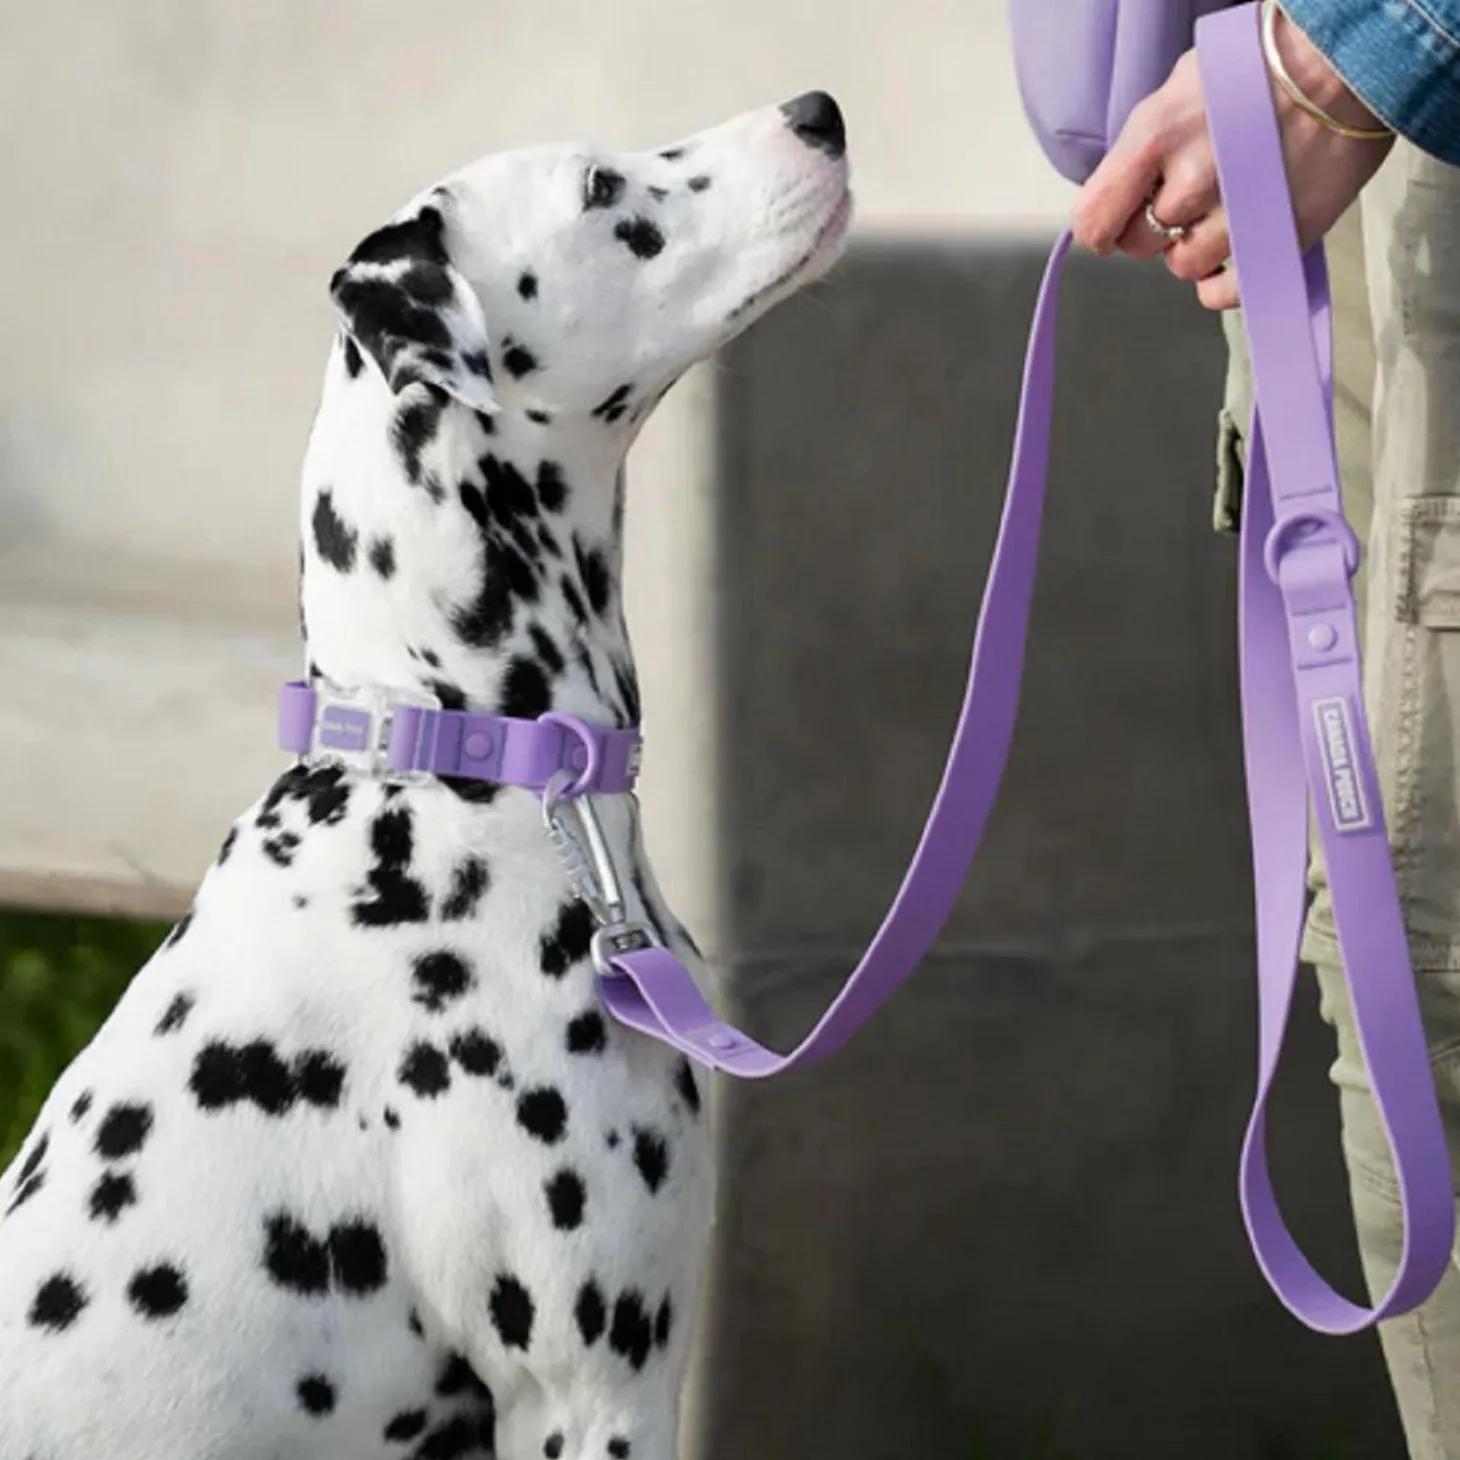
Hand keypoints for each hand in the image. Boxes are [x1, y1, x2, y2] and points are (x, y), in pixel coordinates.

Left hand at [1070, 6, 1393, 309]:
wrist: (1347, 59)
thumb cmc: (1261, 64)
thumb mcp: (1181, 87)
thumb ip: (1146, 145)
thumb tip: (1123, 190)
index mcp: (1155, 138)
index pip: (1095, 219)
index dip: (1104, 226)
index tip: (1117, 221)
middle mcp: (1189, 183)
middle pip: (1140, 244)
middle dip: (1155, 229)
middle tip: (1187, 199)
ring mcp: (1234, 216)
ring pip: (1184, 266)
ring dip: (1194, 249)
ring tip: (1223, 210)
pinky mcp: (1275, 239)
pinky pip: (1224, 291)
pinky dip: (1222, 284)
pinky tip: (1230, 260)